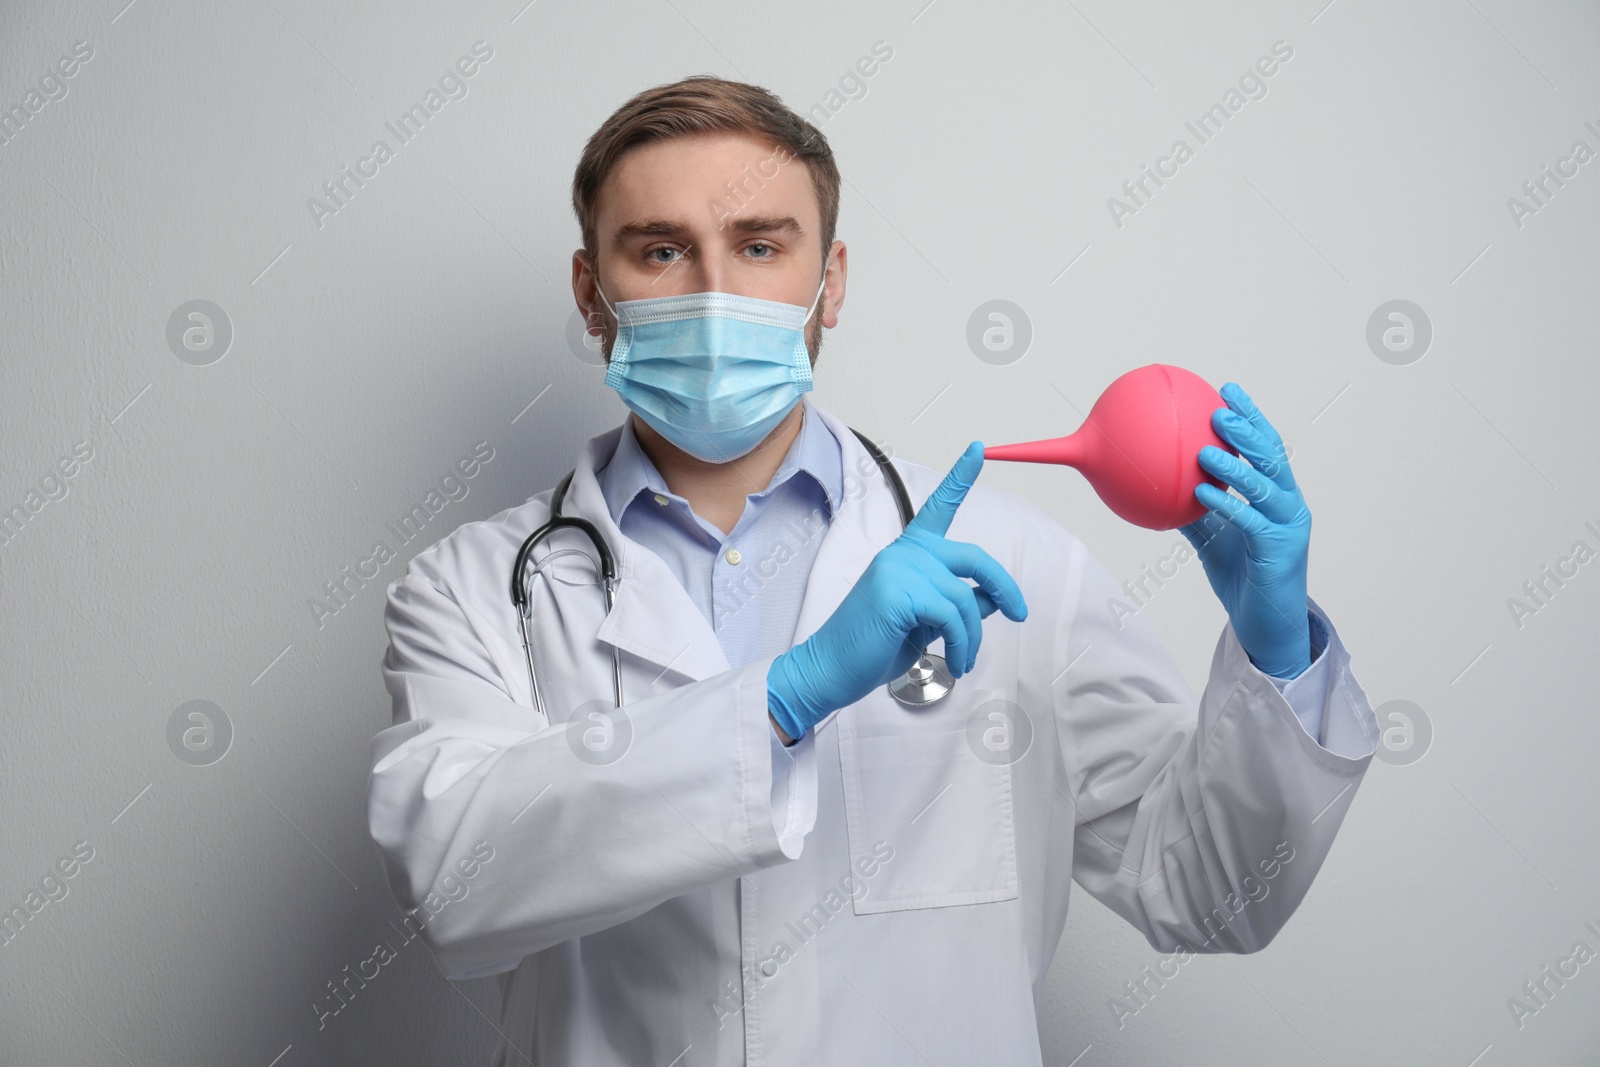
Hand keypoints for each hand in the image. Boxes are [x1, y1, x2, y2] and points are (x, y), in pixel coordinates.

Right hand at [766, 441, 1028, 740]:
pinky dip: (961, 644)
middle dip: (1004, 587)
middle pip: (973, 557)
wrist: (831, 668)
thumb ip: (955, 602)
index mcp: (908, 553)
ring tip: (963, 661)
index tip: (977, 448)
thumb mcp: (925, 621)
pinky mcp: (898, 592)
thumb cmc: (874, 646)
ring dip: (972, 637)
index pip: (938, 507)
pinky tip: (954, 662)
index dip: (960, 477)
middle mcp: (904, 553)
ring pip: (965, 598)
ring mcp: (899, 569)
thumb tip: (993, 598)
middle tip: (1020, 613)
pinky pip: (952, 616)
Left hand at [1179, 383, 1312, 678]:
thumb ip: (1193, 511)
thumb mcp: (1211, 539)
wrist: (1267, 624)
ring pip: (1266, 486)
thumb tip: (1156, 486)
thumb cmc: (1243, 577)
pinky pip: (1252, 522)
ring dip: (1237, 464)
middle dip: (1249, 429)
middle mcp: (1288, 505)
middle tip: (1220, 409)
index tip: (1227, 391)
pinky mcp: (1281, 551)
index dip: (1250, 416)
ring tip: (1208, 446)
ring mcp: (1289, 527)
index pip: (1266, 447)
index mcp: (1277, 495)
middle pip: (1273, 457)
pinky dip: (1228, 505)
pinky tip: (1202, 493)